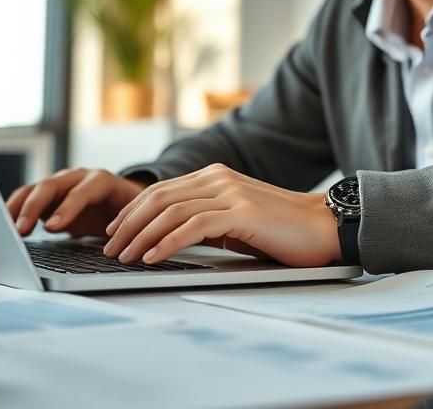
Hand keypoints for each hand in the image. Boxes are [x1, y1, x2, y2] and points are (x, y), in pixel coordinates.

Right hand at [6, 168, 148, 237]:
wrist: (121, 200)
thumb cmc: (126, 211)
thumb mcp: (128, 219)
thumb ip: (118, 228)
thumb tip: (113, 246)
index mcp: (102, 181)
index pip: (83, 191)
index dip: (68, 207)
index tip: (52, 227)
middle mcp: (78, 177)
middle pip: (51, 185)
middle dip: (35, 207)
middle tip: (21, 230)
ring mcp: (60, 183)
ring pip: (35, 189)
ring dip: (19, 208)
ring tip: (7, 229)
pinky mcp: (47, 194)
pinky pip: (26, 197)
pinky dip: (14, 209)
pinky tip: (4, 224)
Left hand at [102, 163, 341, 266]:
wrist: (324, 227)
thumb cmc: (282, 230)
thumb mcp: (236, 221)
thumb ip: (206, 221)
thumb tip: (168, 238)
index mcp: (216, 176)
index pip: (162, 190)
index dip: (132, 211)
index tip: (113, 231)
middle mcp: (219, 178)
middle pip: (159, 197)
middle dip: (128, 223)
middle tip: (108, 247)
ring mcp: (230, 192)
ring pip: (171, 211)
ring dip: (141, 235)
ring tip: (123, 256)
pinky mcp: (242, 212)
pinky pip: (193, 226)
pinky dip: (167, 242)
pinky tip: (152, 257)